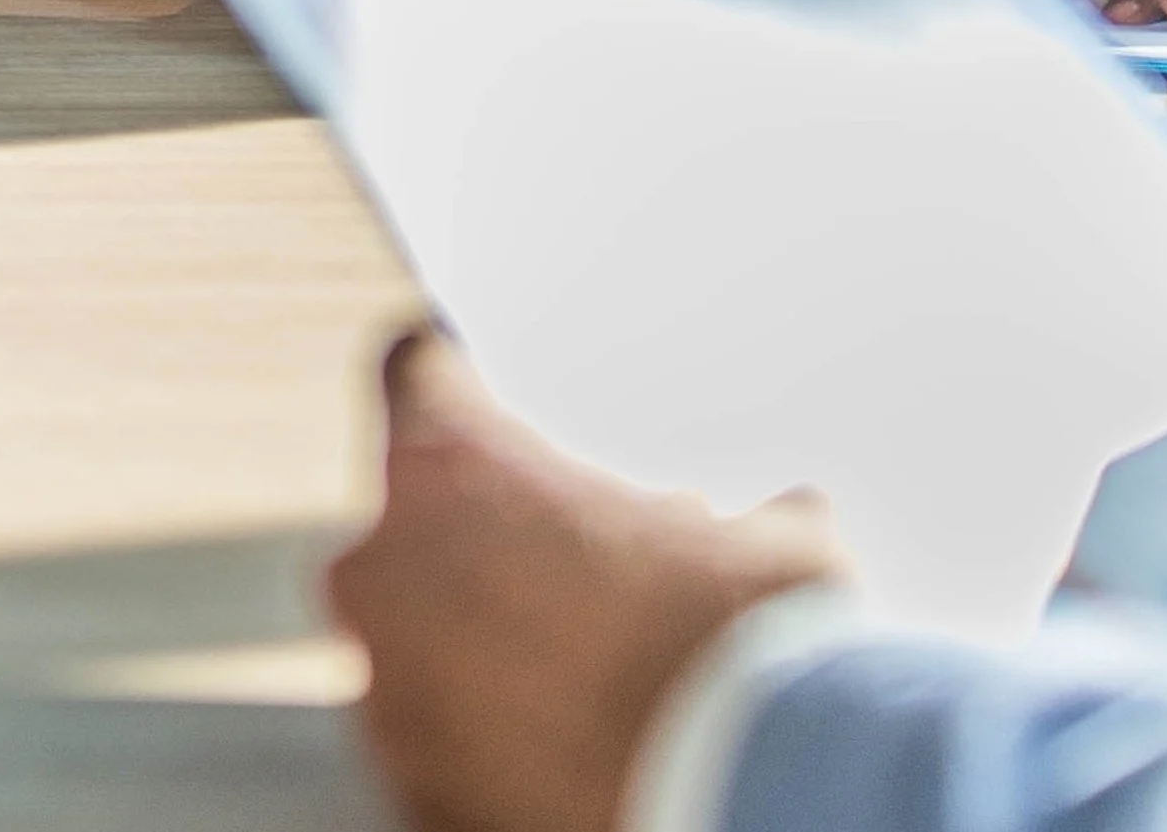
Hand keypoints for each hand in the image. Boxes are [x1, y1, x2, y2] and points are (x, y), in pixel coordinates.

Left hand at [322, 331, 843, 831]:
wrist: (753, 797)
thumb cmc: (755, 653)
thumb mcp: (778, 553)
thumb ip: (741, 519)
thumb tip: (781, 520)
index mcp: (451, 470)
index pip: (418, 376)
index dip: (457, 380)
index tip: (473, 385)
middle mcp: (386, 570)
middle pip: (414, 524)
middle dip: (491, 541)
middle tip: (581, 571)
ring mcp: (384, 690)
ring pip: (420, 642)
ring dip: (488, 648)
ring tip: (590, 676)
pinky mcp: (411, 790)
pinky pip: (441, 746)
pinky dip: (492, 743)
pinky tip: (572, 748)